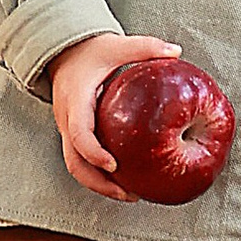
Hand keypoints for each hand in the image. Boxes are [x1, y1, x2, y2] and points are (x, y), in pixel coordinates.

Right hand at [48, 33, 175, 198]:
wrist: (64, 53)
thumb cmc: (90, 52)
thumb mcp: (116, 46)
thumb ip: (145, 48)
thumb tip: (176, 52)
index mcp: (76, 101)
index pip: (79, 133)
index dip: (94, 152)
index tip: (114, 165)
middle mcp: (68, 120)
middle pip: (75, 163)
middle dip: (99, 183)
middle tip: (128, 193)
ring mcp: (68, 131)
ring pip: (77, 167)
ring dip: (100, 185)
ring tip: (130, 195)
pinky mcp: (74, 136)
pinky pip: (83, 161)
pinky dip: (100, 175)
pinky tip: (125, 180)